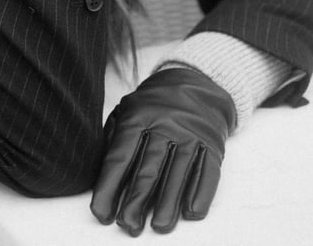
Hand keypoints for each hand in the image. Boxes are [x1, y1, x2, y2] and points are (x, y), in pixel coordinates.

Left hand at [90, 67, 235, 235]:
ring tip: (159, 226)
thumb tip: (100, 178)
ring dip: (169, 203)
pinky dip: (201, 192)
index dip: (108, 187)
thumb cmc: (152, 108)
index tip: (101, 213)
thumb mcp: (126, 111)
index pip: (119, 158)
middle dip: (136, 200)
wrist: (195, 85)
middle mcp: (164, 125)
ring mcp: (190, 134)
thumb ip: (113, 139)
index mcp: (137, 118)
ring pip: (178, 173)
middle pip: (148, 168)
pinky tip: (191, 212)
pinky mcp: (212, 143)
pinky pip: (207, 171)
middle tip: (128, 225)